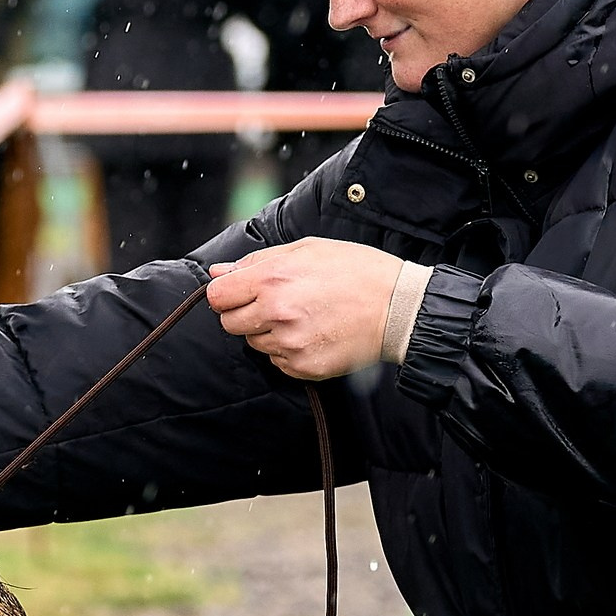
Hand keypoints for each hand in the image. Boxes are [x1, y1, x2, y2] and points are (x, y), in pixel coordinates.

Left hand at [205, 238, 404, 379]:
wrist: (398, 307)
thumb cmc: (355, 271)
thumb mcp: (306, 249)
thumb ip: (256, 261)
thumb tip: (218, 272)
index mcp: (272, 279)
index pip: (217, 297)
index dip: (227, 293)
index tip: (240, 292)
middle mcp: (277, 313)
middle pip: (229, 324)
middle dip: (245, 313)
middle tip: (275, 304)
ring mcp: (290, 344)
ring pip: (255, 343)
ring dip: (269, 332)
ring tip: (303, 316)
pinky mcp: (304, 367)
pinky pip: (277, 362)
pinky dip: (288, 350)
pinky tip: (314, 333)